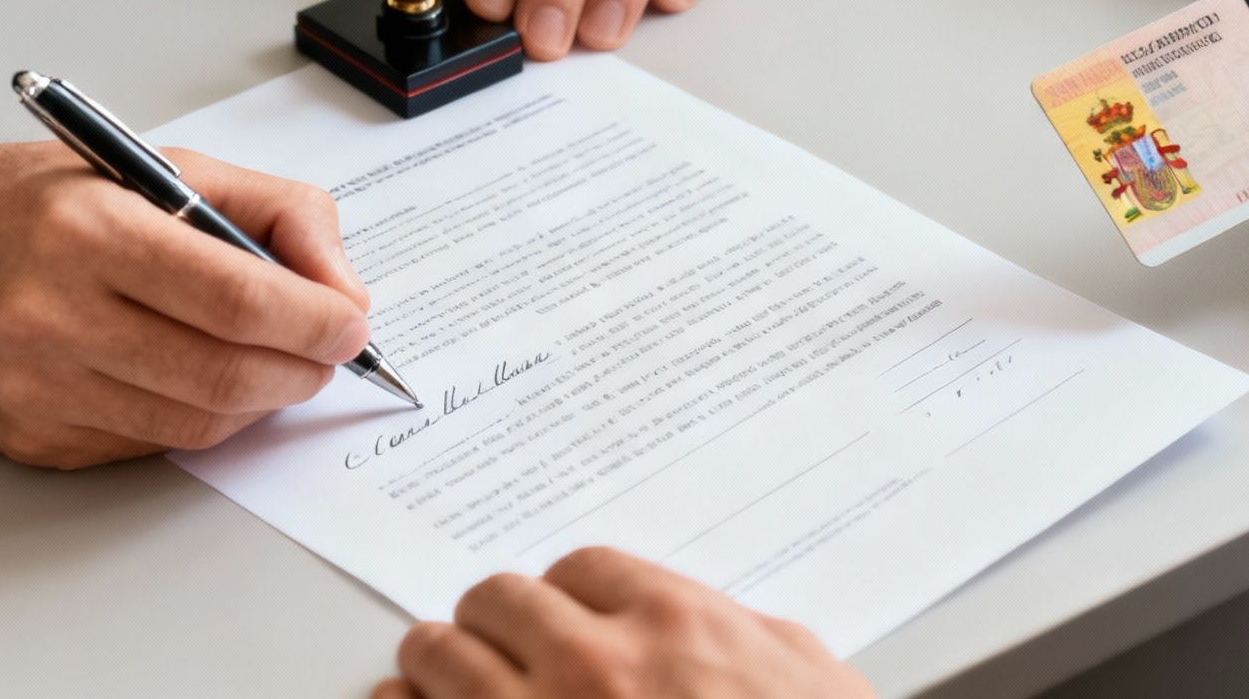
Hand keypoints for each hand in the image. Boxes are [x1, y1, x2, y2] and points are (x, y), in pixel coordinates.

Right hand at [0, 138, 371, 467]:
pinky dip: (200, 418)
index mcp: (89, 230)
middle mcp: (53, 315)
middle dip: (304, 368)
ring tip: (276, 362)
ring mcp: (36, 388)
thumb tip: (342, 286)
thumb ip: (266, 209)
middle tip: (329, 351)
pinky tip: (202, 378)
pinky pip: (149, 444)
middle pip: (225, 372)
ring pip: (197, 422)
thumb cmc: (24, 202)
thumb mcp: (151, 163)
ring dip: (262, 399)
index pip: (235, 296)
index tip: (353, 323)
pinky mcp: (30, 439)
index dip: (315, 319)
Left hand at [372, 547, 872, 698]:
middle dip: (496, 620)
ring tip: (438, 673)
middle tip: (497, 640)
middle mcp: (595, 666)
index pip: (581, 568)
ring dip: (438, 661)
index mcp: (674, 628)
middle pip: (499, 599)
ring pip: (439, 653)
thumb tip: (723, 630)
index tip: (563, 614)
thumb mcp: (811, 681)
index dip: (568, 593)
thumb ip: (752, 641)